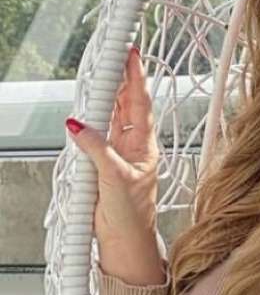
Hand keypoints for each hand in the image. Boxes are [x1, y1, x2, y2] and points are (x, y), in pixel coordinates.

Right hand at [66, 47, 163, 284]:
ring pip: (113, 117)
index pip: (140, 103)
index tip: (132, 54)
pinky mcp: (105, 164)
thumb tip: (80, 126)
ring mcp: (119, 153)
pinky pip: (98, 135)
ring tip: (106, 73)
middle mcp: (134, 146)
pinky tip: (89, 110)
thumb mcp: (115, 179)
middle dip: (123, 79)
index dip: (136, 77)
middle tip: (117, 56)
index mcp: (144, 145)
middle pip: (127, 104)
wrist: (126, 241)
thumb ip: (97, 150)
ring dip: (109, 96)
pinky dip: (93, 120)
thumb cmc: (132, 215)